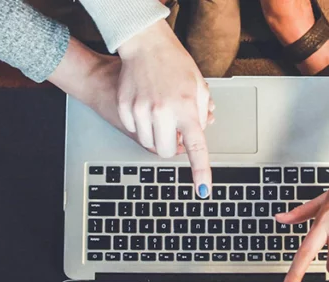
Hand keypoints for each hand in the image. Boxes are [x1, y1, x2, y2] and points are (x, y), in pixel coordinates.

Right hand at [116, 21, 214, 196]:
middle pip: (166, 151)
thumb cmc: (174, 63)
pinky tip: (145, 105)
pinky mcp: (125, 107)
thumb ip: (202, 113)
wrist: (145, 45)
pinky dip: (141, 124)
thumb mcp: (198, 86)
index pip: (196, 147)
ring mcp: (141, 110)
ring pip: (148, 143)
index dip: (200, 171)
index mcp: (186, 108)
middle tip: (175, 131)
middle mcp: (163, 111)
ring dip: (156, 135)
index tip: (203, 190)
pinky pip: (134, 130)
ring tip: (160, 113)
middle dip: (171, 146)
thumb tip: (200, 133)